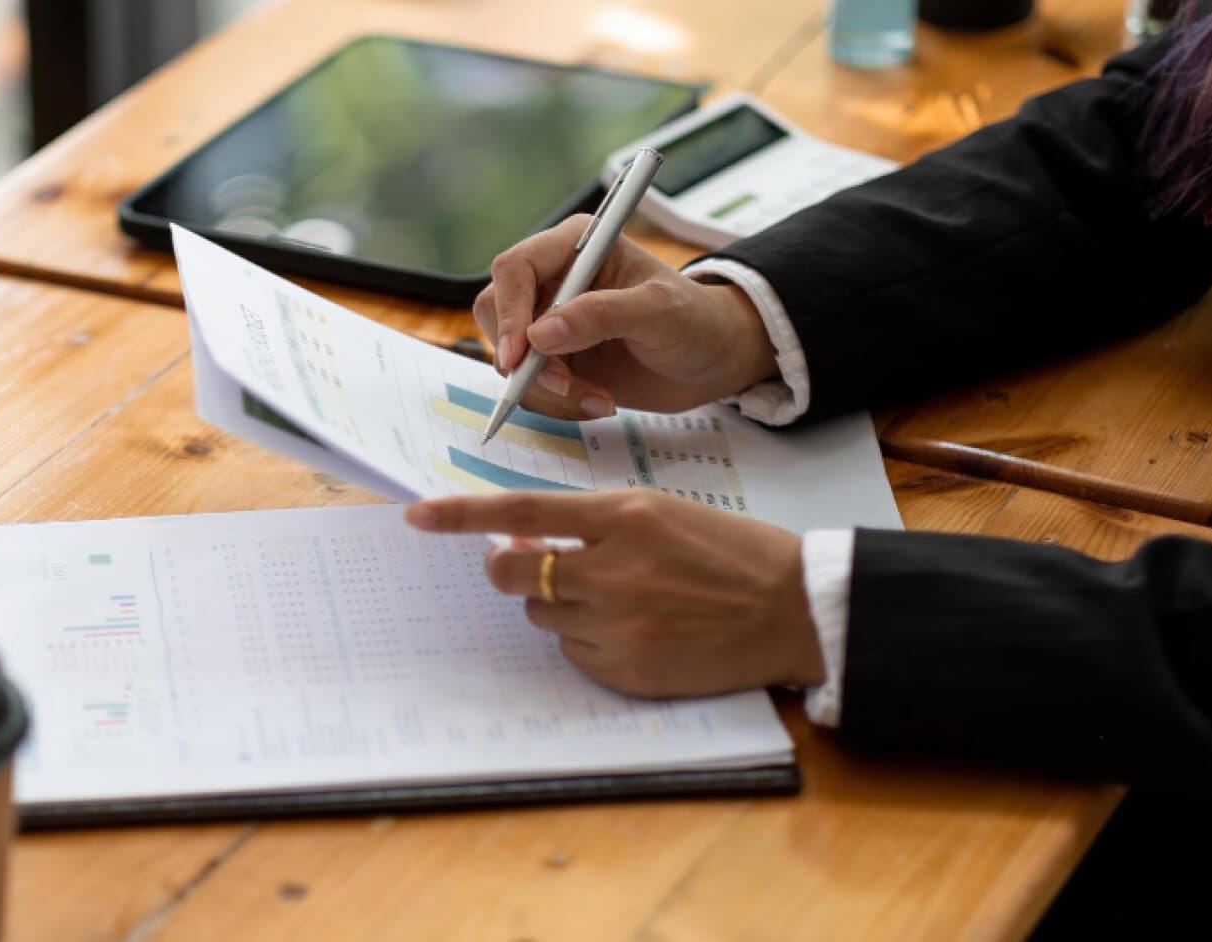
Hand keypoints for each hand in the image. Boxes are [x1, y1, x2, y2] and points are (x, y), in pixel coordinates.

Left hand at [404, 489, 824, 698]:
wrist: (794, 609)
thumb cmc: (730, 553)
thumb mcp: (661, 513)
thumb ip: (591, 523)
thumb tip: (523, 538)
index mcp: (624, 517)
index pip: (521, 511)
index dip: (461, 516)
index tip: (417, 516)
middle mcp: (613, 570)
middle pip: (513, 572)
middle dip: (508, 566)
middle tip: (532, 562)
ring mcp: (618, 625)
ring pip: (540, 613)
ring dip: (557, 602)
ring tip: (615, 596)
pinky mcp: (627, 669)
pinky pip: (572, 653)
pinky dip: (587, 640)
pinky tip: (633, 630)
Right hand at [473, 216, 779, 417]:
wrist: (711, 361)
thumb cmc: (695, 320)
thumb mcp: (659, 312)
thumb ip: (602, 316)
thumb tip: (540, 335)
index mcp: (575, 247)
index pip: (516, 268)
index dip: (510, 311)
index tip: (520, 356)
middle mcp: (554, 280)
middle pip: (496, 311)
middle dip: (523, 357)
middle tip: (562, 384)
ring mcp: (550, 322)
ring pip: (508, 355)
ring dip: (546, 387)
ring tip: (597, 399)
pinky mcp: (553, 360)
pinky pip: (529, 385)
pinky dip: (558, 403)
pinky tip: (599, 402)